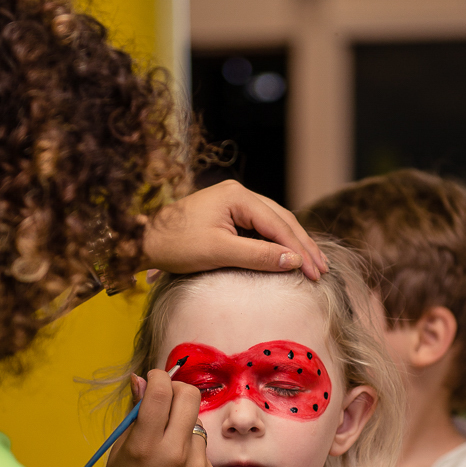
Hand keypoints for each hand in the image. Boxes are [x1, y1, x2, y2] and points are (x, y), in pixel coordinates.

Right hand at [100, 369, 216, 466]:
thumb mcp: (118, 454)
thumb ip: (134, 416)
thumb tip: (141, 380)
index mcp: (144, 446)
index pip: (160, 393)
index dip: (157, 377)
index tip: (154, 378)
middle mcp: (174, 453)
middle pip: (190, 396)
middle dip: (178, 390)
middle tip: (168, 398)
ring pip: (196, 424)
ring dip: (182, 426)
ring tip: (166, 450)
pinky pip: (202, 449)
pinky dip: (189, 452)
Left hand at [141, 180, 327, 279]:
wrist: (143, 242)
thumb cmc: (175, 246)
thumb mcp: (218, 252)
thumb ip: (258, 255)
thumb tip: (293, 260)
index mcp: (237, 196)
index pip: (278, 224)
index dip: (298, 249)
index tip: (314, 272)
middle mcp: (238, 194)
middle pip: (281, 219)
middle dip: (303, 245)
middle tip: (322, 269)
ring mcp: (234, 202)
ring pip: (274, 222)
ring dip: (293, 243)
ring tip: (313, 264)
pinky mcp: (228, 215)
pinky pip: (261, 227)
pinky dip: (278, 242)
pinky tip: (289, 255)